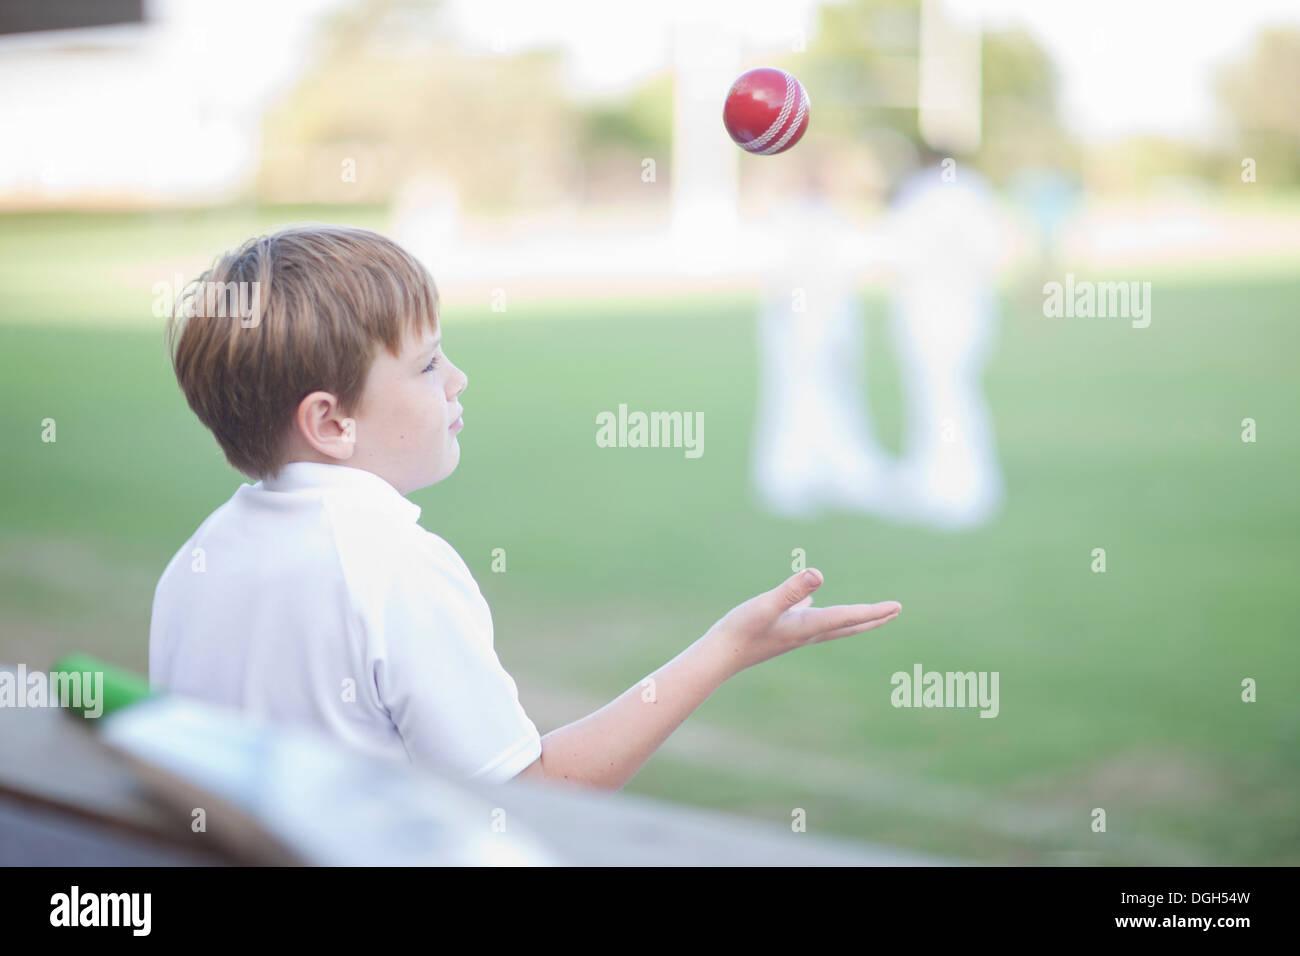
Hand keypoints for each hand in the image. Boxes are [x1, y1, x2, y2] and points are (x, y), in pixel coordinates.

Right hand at [704, 568, 899, 672]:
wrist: (719, 656)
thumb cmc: (739, 631)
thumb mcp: (765, 605)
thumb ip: (791, 590)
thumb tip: (818, 574)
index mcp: (807, 626)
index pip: (847, 618)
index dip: (873, 612)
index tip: (896, 607)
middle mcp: (806, 633)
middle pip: (848, 626)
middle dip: (873, 619)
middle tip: (895, 611)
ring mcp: (794, 633)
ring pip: (831, 624)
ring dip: (853, 618)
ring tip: (868, 612)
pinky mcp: (780, 630)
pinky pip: (808, 618)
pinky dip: (819, 611)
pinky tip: (812, 602)